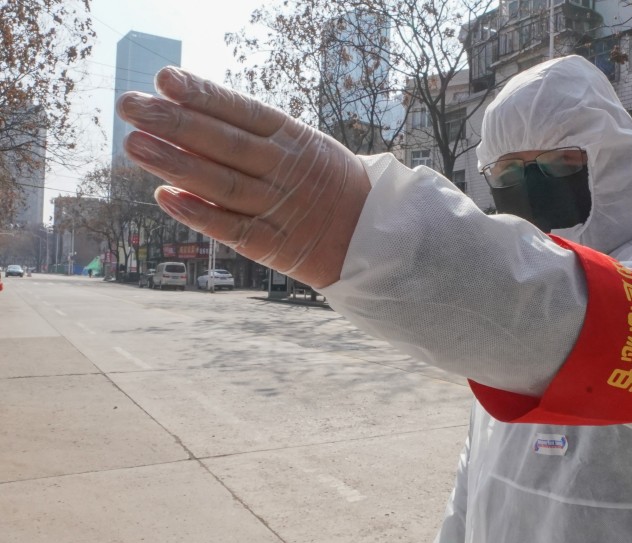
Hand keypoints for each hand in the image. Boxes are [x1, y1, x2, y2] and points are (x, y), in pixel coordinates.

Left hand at [116, 66, 370, 288]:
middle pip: (224, 144)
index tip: (164, 79)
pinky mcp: (275, 246)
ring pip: (222, 184)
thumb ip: (256, 135)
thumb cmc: (328, 185)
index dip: (204, 95)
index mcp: (295, 140)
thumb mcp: (307, 147)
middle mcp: (285, 171)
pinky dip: (199, 214)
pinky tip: (164, 197)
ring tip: (135, 144)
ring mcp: (280, 209)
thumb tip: (191, 114)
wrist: (373, 237)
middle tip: (131, 107)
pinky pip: (232, 229)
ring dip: (176, 164)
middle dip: (175, 123)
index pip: (242, 112)